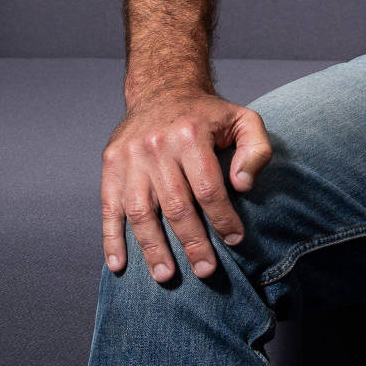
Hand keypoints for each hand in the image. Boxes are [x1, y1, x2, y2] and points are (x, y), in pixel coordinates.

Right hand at [100, 90, 272, 281]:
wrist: (162, 90)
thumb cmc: (207, 114)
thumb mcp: (242, 119)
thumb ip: (255, 149)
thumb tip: (243, 185)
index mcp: (190, 135)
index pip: (208, 188)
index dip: (223, 218)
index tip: (235, 240)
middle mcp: (156, 146)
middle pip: (176, 206)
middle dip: (193, 243)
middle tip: (206, 270)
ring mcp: (130, 158)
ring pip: (141, 213)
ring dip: (153, 249)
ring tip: (166, 275)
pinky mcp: (110, 166)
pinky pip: (109, 208)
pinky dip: (111, 239)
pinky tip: (118, 265)